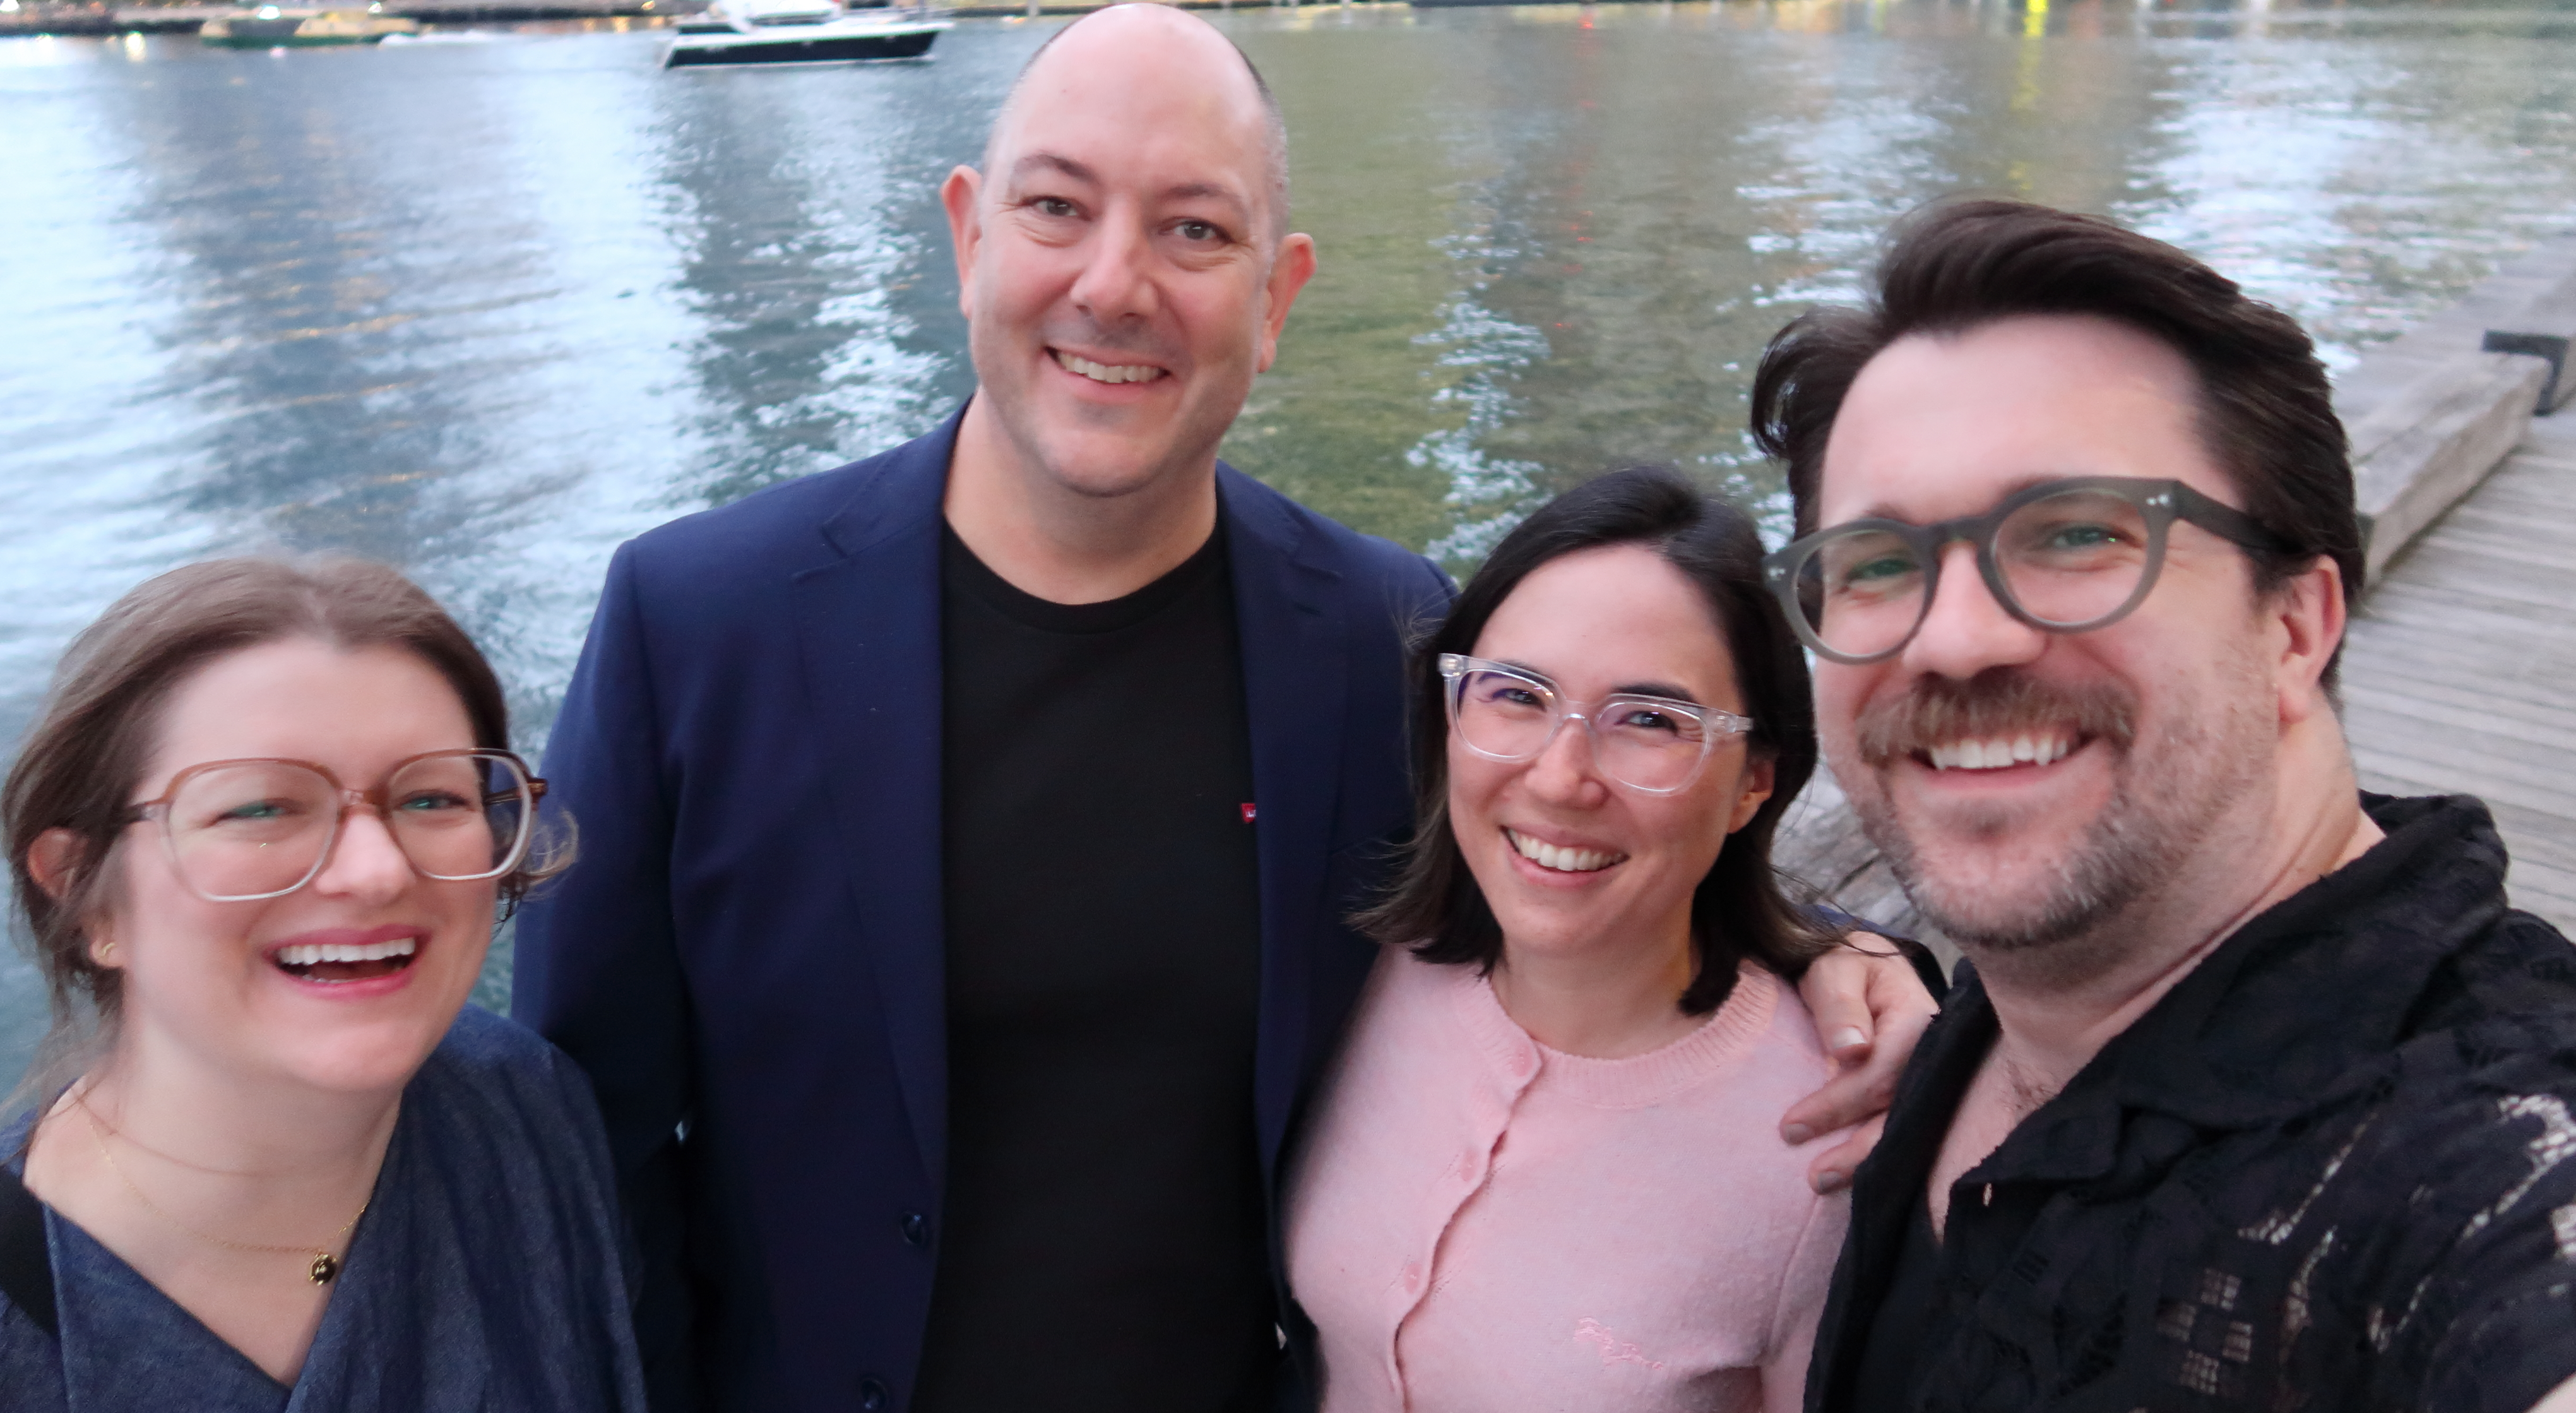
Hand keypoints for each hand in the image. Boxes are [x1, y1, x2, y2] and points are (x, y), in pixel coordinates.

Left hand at [1784, 935, 1938, 1194]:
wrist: (1862, 966)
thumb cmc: (1844, 964)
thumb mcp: (1834, 967)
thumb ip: (1840, 1005)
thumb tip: (1852, 1050)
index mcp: (1916, 1018)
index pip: (1882, 1073)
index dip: (1839, 1104)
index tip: (1792, 1127)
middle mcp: (1933, 1053)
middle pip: (1903, 1112)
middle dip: (1859, 1150)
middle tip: (1814, 1177)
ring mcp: (1932, 1076)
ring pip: (1910, 1129)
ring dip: (1868, 1161)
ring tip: (1823, 1182)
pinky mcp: (1923, 1093)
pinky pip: (1905, 1129)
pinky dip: (1877, 1155)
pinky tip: (1851, 1177)